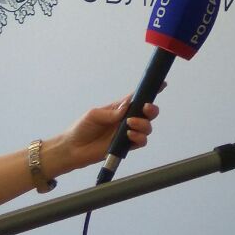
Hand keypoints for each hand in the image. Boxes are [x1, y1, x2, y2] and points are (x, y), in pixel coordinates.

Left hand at [45, 96, 159, 176]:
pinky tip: (130, 136)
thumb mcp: (94, 114)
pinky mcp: (126, 147)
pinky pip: (141, 141)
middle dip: (151, 109)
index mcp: (120, 108)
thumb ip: (111, 112)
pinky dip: (139, 138)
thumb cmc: (81, 128)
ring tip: (130, 125)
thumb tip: (126, 108)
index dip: (150, 91)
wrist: (73, 149)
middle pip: (148, 113)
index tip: (162, 85)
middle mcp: (126, 120)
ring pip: (147, 127)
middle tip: (145, 109)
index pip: (137, 98)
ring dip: (143, 124)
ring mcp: (127, 133)